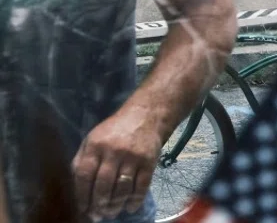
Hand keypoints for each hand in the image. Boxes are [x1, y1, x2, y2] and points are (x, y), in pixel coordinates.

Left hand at [72, 106, 163, 220]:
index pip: (85, 175)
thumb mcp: (93, 138)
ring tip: (112, 213)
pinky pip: (142, 185)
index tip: (83, 209)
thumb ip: (82, 159)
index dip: (82, 195)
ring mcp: (133, 156)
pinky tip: (131, 207)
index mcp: (96, 145)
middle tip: (98, 215)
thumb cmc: (114, 130)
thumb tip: (75, 186)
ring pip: (123, 187)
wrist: (146, 115)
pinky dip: (136, 199)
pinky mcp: (149, 160)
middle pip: (104, 184)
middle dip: (99, 204)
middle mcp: (114, 151)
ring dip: (116, 204)